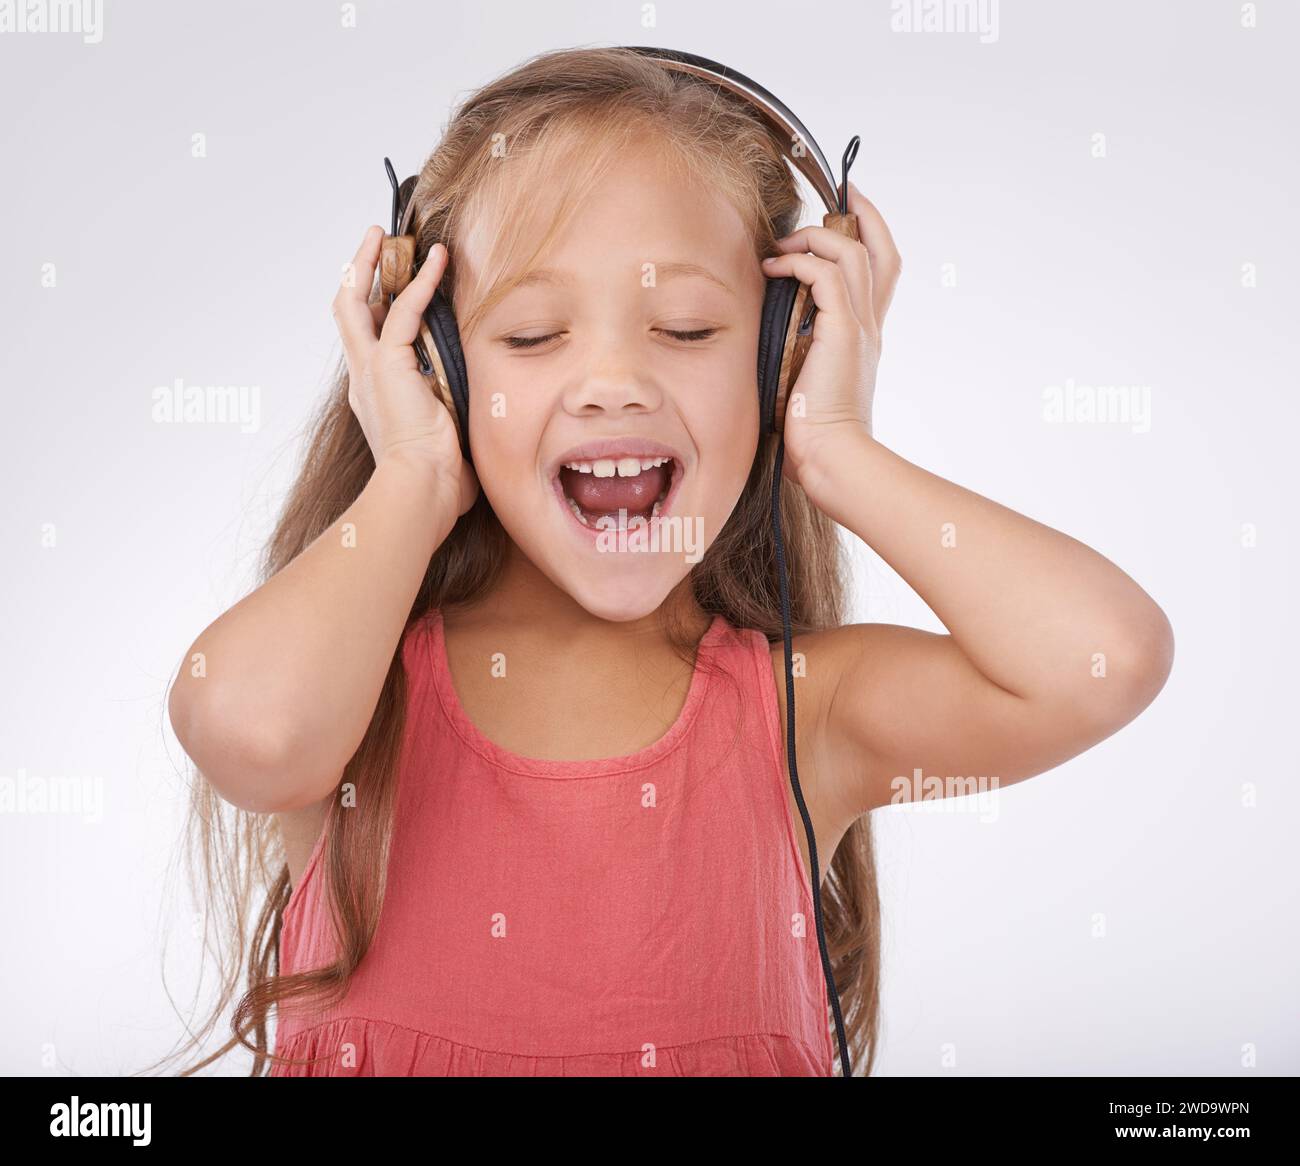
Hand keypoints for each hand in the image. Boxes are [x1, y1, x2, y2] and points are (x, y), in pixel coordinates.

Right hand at [331, 226, 478, 515]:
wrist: (421, 490)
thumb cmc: (436, 481)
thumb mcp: (444, 441)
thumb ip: (451, 420)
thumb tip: (477, 420)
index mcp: (374, 397)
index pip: (367, 341)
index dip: (374, 310)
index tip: (388, 288)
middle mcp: (364, 379)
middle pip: (347, 312)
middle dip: (358, 273)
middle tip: (374, 243)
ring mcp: (371, 369)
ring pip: (357, 301)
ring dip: (373, 263)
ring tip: (389, 234)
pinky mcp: (388, 364)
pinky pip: (404, 310)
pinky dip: (422, 282)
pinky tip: (439, 260)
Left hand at [759, 182, 900, 496]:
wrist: (831, 458)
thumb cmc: (812, 436)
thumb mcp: (803, 382)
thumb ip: (795, 352)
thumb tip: (766, 336)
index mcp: (864, 336)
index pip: (880, 271)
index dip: (870, 233)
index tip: (847, 206)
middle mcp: (868, 325)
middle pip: (881, 248)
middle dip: (860, 213)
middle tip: (835, 195)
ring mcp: (859, 326)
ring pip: (852, 251)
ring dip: (815, 237)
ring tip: (782, 248)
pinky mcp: (843, 332)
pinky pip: (827, 274)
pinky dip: (800, 262)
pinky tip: (773, 270)